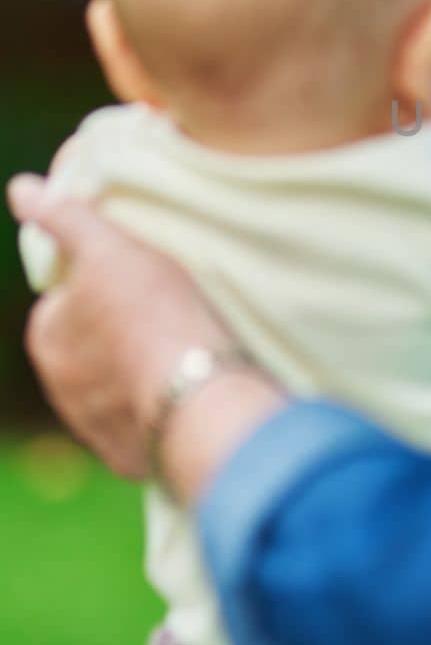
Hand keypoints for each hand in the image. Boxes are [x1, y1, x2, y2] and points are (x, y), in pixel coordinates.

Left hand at [6, 172, 236, 477]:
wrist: (196, 396)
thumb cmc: (152, 313)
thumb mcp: (110, 247)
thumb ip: (64, 216)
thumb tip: (19, 188)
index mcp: (46, 335)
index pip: (66, 299)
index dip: (102, 282)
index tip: (139, 278)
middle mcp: (58, 387)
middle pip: (89, 345)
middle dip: (116, 331)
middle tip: (165, 311)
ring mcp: (91, 427)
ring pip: (113, 387)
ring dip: (137, 371)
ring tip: (182, 350)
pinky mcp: (127, 456)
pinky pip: (139, 424)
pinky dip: (156, 408)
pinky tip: (184, 390)